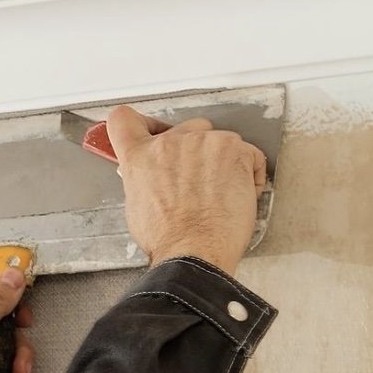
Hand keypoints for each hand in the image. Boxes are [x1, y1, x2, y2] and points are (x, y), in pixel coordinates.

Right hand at [107, 104, 265, 274]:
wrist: (194, 252)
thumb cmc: (168, 238)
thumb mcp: (137, 207)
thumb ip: (144, 178)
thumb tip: (153, 175)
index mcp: (140, 157)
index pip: (124, 120)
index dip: (140, 124)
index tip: (150, 131)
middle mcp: (169, 143)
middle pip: (184, 129)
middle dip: (193, 150)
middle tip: (197, 179)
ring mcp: (203, 143)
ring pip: (217, 141)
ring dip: (221, 161)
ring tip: (218, 194)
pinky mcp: (234, 150)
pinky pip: (248, 153)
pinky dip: (248, 171)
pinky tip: (238, 194)